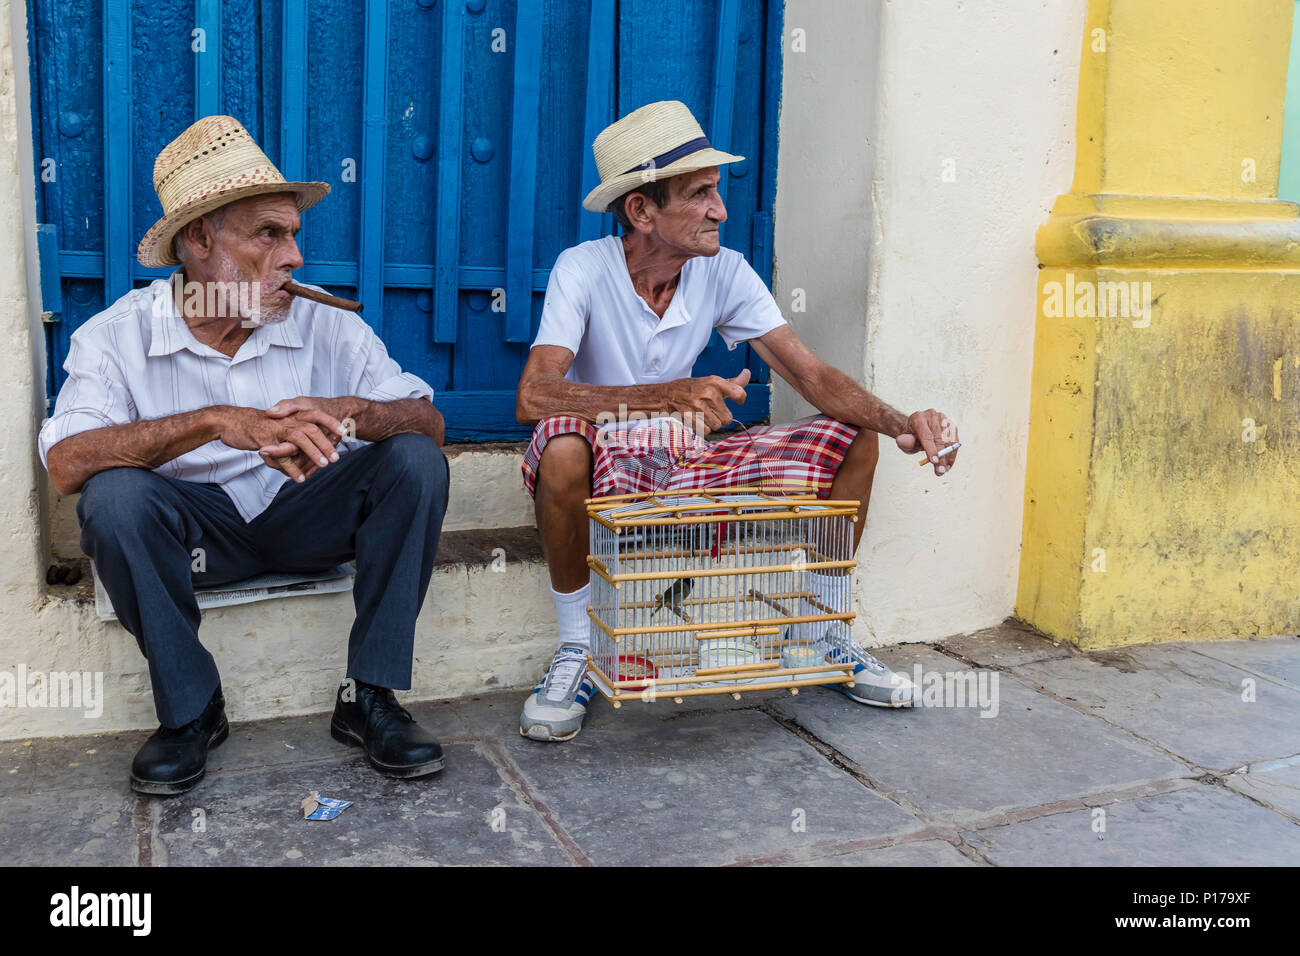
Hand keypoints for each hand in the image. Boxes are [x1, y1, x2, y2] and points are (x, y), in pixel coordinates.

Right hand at [217, 404, 346, 483]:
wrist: (228, 421)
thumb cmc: (254, 425)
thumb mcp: (277, 425)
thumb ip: (292, 433)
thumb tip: (308, 446)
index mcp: (290, 415)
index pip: (315, 415)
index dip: (330, 422)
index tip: (344, 432)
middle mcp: (285, 420)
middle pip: (311, 429)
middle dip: (326, 443)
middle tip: (336, 457)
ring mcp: (275, 428)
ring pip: (299, 439)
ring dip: (314, 452)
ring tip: (325, 465)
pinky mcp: (264, 440)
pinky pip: (281, 455)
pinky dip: (291, 468)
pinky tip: (300, 478)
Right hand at [669, 369, 749, 432]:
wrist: (665, 395)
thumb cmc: (690, 389)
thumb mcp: (710, 382)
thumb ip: (731, 383)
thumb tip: (747, 374)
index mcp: (714, 382)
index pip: (739, 393)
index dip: (740, 399)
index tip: (737, 400)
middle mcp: (708, 393)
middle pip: (728, 417)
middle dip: (721, 417)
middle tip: (711, 411)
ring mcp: (699, 406)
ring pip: (718, 425)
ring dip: (712, 424)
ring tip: (703, 415)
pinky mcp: (691, 417)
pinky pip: (707, 431)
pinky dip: (703, 428)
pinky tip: (697, 420)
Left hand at [896, 408, 958, 475]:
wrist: (915, 429)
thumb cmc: (909, 437)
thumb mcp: (904, 441)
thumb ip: (904, 442)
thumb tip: (904, 441)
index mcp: (918, 418)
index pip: (927, 435)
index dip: (931, 449)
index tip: (934, 462)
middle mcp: (932, 416)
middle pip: (940, 438)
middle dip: (941, 457)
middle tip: (940, 472)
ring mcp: (943, 419)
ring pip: (950, 440)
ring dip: (948, 457)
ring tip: (944, 470)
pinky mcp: (951, 425)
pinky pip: (955, 441)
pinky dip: (952, 454)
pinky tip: (948, 464)